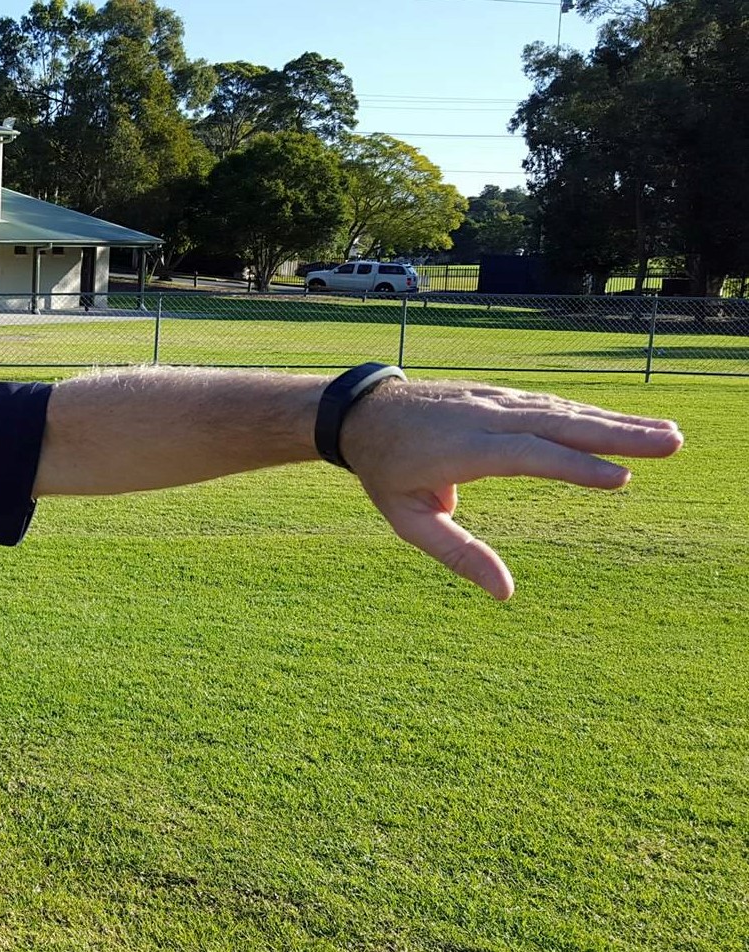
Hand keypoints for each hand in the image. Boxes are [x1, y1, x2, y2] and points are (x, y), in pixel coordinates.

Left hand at [340, 381, 683, 599]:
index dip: (573, 466)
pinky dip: (590, 415)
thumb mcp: (408, 520)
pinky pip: (551, 407)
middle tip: (671, 444)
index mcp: (460, 448)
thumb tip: (505, 593)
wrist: (361, 414)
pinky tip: (626, 425)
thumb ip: (457, 554)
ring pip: (561, 411)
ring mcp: (493, 402)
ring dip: (615, 422)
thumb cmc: (385, 472)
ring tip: (668, 436)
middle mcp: (483, 417)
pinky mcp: (500, 397)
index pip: (526, 455)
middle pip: (556, 424)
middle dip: (616, 434)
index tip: (620, 478)